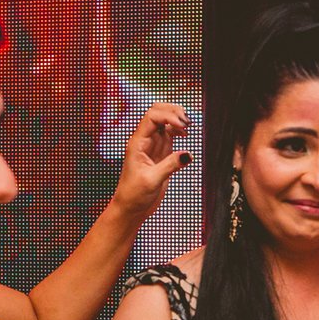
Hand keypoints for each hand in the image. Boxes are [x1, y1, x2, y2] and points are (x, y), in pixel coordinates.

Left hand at [112, 103, 191, 219]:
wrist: (130, 208)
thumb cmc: (133, 195)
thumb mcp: (152, 180)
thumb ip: (170, 166)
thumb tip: (187, 155)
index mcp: (137, 143)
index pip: (152, 117)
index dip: (168, 116)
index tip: (182, 125)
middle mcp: (144, 140)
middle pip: (158, 113)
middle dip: (173, 111)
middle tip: (187, 122)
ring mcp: (153, 145)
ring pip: (165, 121)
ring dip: (177, 119)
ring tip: (188, 126)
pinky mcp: (161, 152)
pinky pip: (170, 134)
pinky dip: (179, 130)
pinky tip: (185, 134)